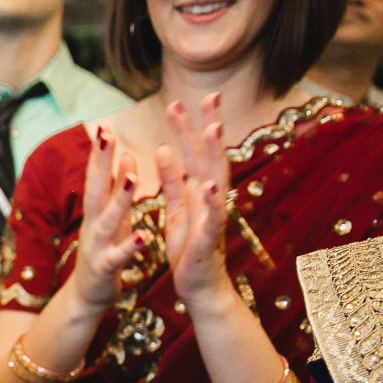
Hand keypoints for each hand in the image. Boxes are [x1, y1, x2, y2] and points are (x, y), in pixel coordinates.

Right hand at [63, 124, 146, 313]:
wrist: (87, 297)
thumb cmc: (103, 253)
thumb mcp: (110, 218)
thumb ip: (116, 190)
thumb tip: (125, 155)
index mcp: (96, 212)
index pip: (97, 177)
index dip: (100, 153)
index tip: (104, 126)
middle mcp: (92, 225)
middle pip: (95, 189)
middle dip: (101, 162)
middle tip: (106, 135)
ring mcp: (97, 247)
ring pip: (108, 219)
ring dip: (119, 198)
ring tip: (131, 176)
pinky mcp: (106, 269)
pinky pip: (120, 256)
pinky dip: (131, 245)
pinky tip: (144, 235)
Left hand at [159, 94, 236, 309]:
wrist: (200, 286)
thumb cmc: (189, 246)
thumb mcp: (176, 207)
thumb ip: (172, 178)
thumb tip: (165, 146)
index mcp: (199, 191)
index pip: (195, 153)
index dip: (190, 126)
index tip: (181, 99)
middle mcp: (211, 200)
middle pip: (210, 158)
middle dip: (209, 127)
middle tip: (209, 96)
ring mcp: (213, 218)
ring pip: (216, 182)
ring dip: (215, 155)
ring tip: (214, 128)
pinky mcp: (208, 241)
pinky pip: (211, 220)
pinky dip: (211, 203)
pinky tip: (209, 187)